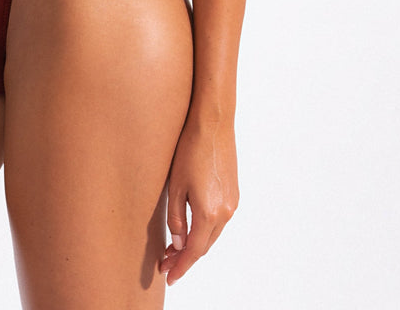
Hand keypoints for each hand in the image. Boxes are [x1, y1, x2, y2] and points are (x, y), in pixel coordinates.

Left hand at [159, 114, 238, 284]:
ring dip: (195, 244)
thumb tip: (178, 243)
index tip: (169, 276)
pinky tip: (191, 228)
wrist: (213, 123)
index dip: (180, 266)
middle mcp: (225, 212)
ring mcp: (232, 203)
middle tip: (166, 264)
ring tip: (174, 249)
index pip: (194, 251)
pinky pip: (218, 221)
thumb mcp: (175, 185)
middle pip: (204, 246)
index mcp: (209, 213)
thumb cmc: (190, 149)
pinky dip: (204, 230)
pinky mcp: (233, 193)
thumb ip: (176, 218)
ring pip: (212, 234)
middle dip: (185, 258)